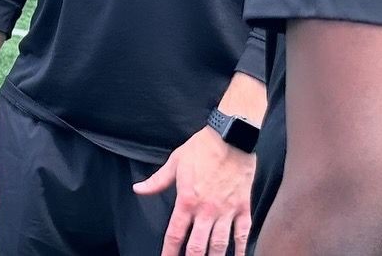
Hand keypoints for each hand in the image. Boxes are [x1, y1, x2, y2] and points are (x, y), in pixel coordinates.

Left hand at [134, 126, 254, 255]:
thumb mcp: (175, 162)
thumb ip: (157, 181)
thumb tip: (138, 189)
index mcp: (187, 200)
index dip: (169, 253)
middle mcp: (206, 210)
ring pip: (220, 245)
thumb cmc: (202, 147)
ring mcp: (226, 210)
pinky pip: (242, 233)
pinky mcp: (243, 207)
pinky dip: (241, 248)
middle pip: (197, 247)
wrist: (231, 136)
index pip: (175, 234)